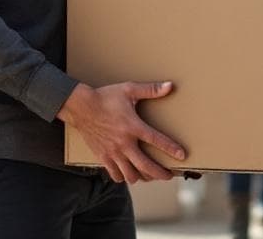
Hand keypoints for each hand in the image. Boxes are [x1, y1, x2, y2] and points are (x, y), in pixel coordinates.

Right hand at [57, 81, 185, 183]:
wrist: (80, 107)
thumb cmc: (105, 97)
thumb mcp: (129, 89)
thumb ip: (151, 90)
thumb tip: (170, 86)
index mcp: (133, 126)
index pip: (157, 140)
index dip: (171, 149)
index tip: (182, 155)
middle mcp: (124, 143)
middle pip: (146, 165)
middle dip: (160, 173)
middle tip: (169, 176)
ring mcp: (113, 152)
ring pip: (130, 175)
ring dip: (142, 177)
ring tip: (150, 176)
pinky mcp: (102, 157)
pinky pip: (115, 174)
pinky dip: (123, 177)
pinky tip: (129, 174)